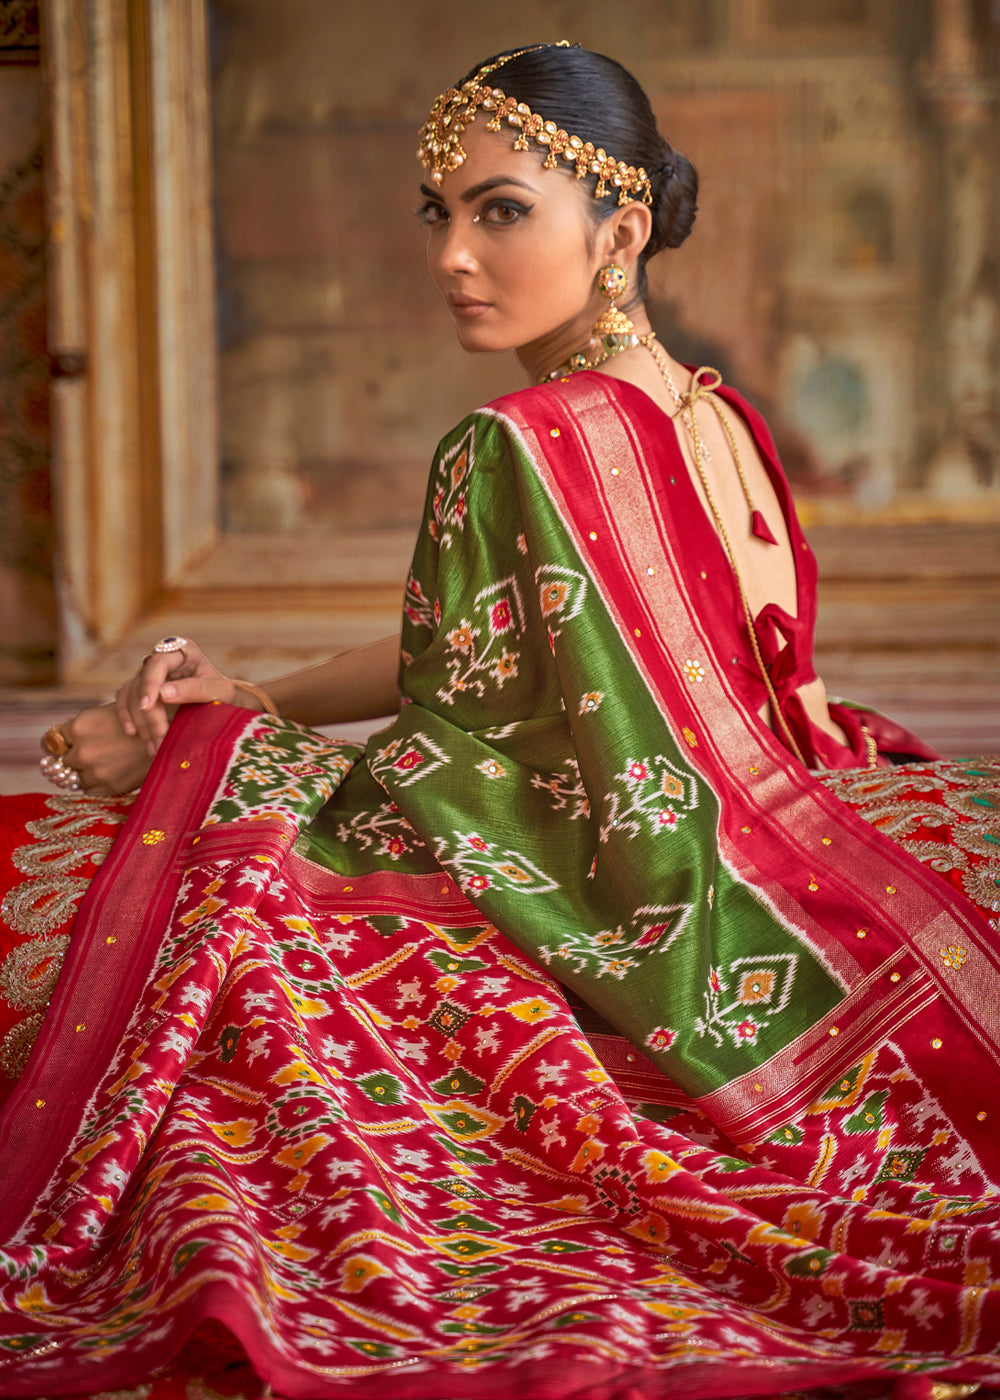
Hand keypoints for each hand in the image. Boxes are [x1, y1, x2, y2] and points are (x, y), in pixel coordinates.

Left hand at [54, 703, 153, 794]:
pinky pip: (87, 789)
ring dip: (81, 772)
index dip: (58, 744)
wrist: (168, 737)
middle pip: (59, 762)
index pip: (50, 742)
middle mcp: (82, 752)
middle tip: (87, 754)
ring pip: (72, 777)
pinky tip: (108, 771)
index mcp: (78, 728)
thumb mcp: (101, 715)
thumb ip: (77, 729)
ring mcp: (94, 771)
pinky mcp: (107, 787)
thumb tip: (58, 746)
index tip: (65, 746)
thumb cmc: (136, 721)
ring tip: (100, 763)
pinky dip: (93, 782)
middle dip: (70, 758)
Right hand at [115, 638, 235, 754]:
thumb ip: (196, 689)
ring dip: (140, 721)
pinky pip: (124, 699)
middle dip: (149, 714)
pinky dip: (125, 715)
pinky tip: (132, 732)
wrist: (227, 706)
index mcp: (183, 652)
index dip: (149, 684)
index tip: (147, 707)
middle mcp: (163, 660)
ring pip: (132, 693)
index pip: (158, 663)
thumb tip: (162, 694)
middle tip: (160, 739)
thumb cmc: (227, 696)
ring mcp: (150, 674)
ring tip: (154, 747)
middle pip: (143, 682)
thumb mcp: (220, 692)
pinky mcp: (141, 689)